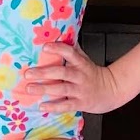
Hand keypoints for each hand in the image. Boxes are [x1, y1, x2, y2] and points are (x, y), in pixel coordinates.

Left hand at [18, 43, 135, 114]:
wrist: (111, 90)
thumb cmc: (92, 73)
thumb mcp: (85, 59)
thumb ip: (72, 49)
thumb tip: (60, 33)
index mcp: (81, 63)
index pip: (70, 53)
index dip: (58, 49)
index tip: (45, 47)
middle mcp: (80, 76)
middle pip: (62, 73)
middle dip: (44, 73)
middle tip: (28, 73)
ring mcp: (80, 90)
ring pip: (62, 89)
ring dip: (44, 89)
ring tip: (30, 89)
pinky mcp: (80, 103)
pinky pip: (66, 105)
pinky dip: (54, 106)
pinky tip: (42, 106)